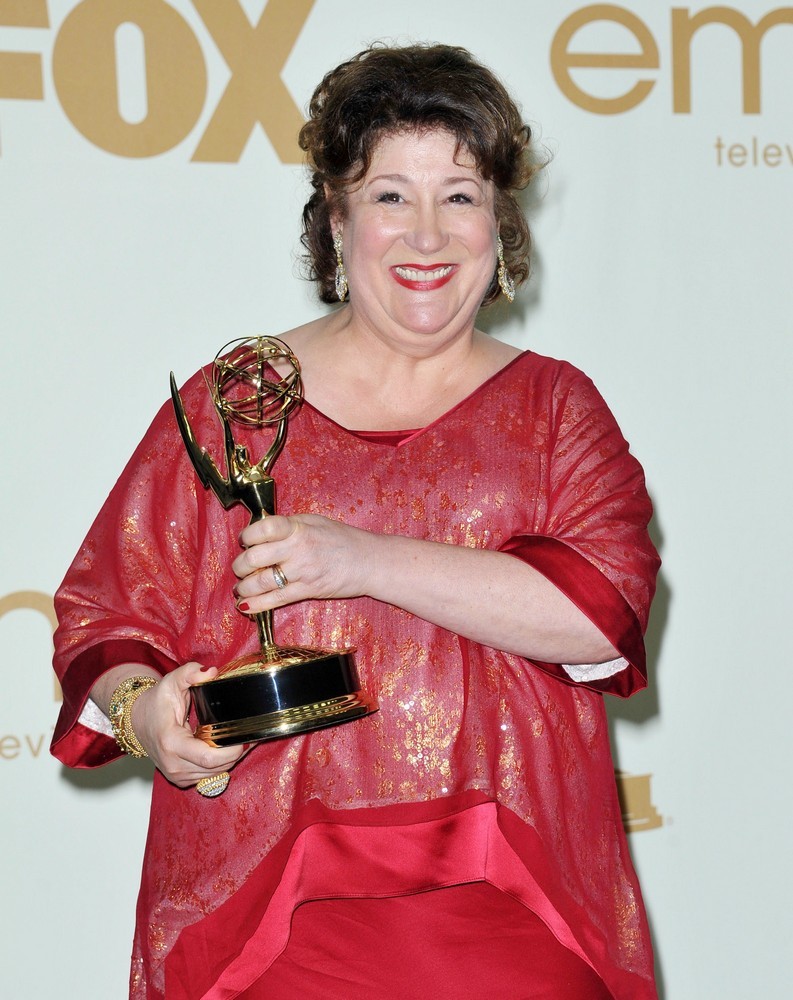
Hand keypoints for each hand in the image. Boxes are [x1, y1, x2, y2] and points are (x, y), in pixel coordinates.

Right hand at [130, 661, 248, 787]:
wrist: (137, 721)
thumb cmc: (156, 702)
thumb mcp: (172, 681)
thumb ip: (190, 673)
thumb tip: (211, 672)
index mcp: (171, 742)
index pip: (209, 757)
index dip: (231, 751)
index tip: (243, 737)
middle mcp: (173, 763)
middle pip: (216, 767)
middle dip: (236, 753)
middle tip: (248, 736)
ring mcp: (176, 774)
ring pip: (215, 774)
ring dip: (230, 760)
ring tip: (239, 741)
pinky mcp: (180, 778)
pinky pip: (208, 776)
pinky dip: (220, 765)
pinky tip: (224, 749)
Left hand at [232, 513, 373, 613]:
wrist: (368, 562)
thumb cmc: (342, 539)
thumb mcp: (314, 521)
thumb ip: (287, 526)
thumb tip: (260, 532)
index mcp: (298, 528)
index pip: (262, 529)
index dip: (247, 536)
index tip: (245, 541)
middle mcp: (298, 548)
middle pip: (254, 558)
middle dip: (240, 566)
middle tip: (240, 568)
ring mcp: (302, 571)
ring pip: (260, 582)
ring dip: (244, 588)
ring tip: (241, 588)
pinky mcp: (307, 591)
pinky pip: (275, 600)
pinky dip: (256, 605)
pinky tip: (246, 605)